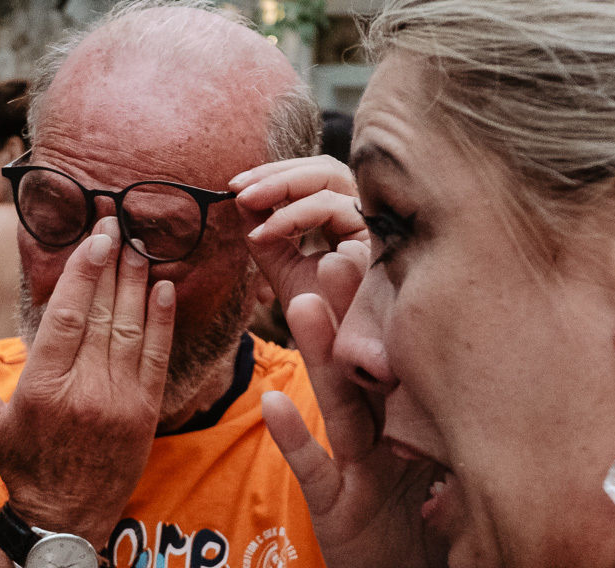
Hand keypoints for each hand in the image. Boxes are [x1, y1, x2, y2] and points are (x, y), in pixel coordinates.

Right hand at [0, 217, 175, 544]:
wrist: (67, 519)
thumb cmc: (25, 469)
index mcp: (43, 387)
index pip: (67, 316)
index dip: (83, 272)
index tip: (94, 237)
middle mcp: (84, 390)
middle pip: (103, 313)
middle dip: (113, 263)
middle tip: (119, 223)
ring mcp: (120, 401)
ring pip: (132, 329)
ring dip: (138, 284)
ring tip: (141, 246)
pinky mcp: (146, 413)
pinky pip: (157, 357)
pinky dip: (162, 322)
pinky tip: (165, 290)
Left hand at [231, 155, 369, 317]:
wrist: (338, 353)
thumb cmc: (320, 316)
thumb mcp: (283, 269)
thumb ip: (266, 236)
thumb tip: (242, 199)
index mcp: (346, 221)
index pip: (317, 178)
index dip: (277, 175)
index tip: (236, 187)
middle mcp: (365, 217)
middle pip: (327, 168)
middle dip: (277, 172)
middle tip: (237, 187)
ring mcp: (375, 224)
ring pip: (331, 177)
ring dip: (281, 184)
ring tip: (245, 202)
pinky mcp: (377, 238)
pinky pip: (332, 207)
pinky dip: (293, 214)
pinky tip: (266, 232)